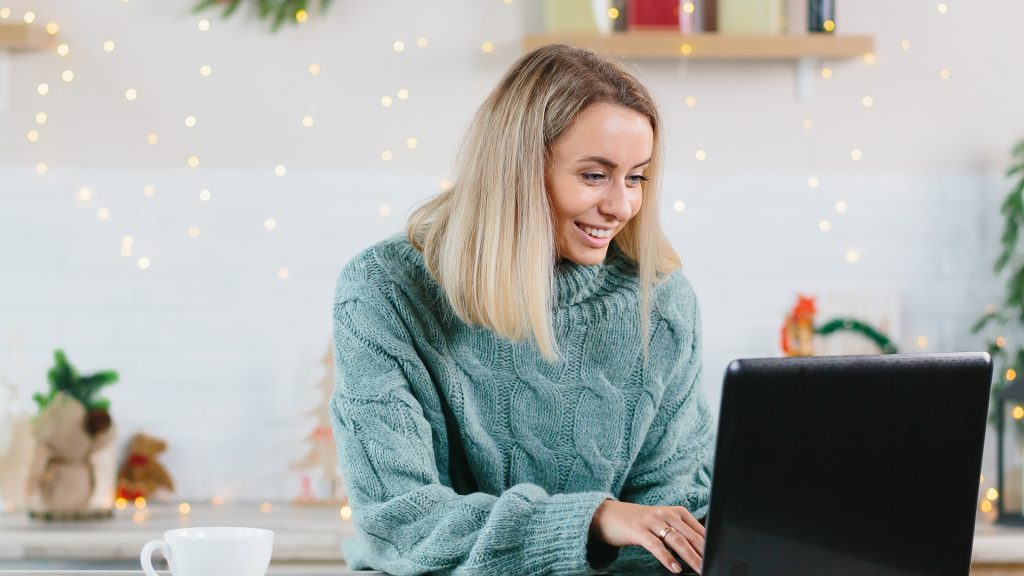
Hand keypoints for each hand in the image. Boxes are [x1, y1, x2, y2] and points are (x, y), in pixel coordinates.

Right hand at [589, 499, 704, 573]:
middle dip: (703, 553)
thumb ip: (680, 534)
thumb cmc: (639, 523)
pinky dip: (667, 558)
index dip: (710, 545)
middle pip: (690, 536)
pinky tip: (675, 569)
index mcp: (676, 512)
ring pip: (676, 540)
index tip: (718, 557)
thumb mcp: (662, 524)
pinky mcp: (638, 530)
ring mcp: (651, 521)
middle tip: (713, 565)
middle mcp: (666, 514)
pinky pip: (656, 545)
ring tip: (699, 569)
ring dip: (690, 557)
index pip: (699, 530)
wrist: (608, 515)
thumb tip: (700, 552)